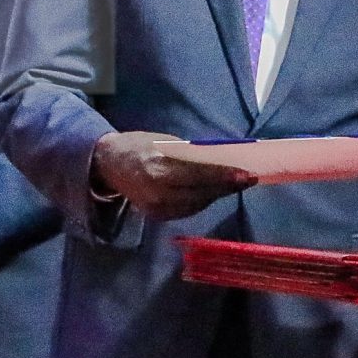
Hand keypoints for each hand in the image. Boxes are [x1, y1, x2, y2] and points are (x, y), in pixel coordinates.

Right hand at [91, 132, 257, 219]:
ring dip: (217, 194)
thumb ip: (190, 154)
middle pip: (202, 193)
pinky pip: (187, 210)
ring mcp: (157, 208)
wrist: (108, 165)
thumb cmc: (139, 145)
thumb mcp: (165, 141)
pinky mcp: (157, 216)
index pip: (199, 175)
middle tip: (249, 179)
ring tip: (235, 184)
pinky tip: (213, 192)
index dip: (224, 177)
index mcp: (158, 169)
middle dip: (227, 187)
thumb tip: (220, 160)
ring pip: (197, 204)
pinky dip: (203, 201)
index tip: (247, 174)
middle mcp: (158, 193)